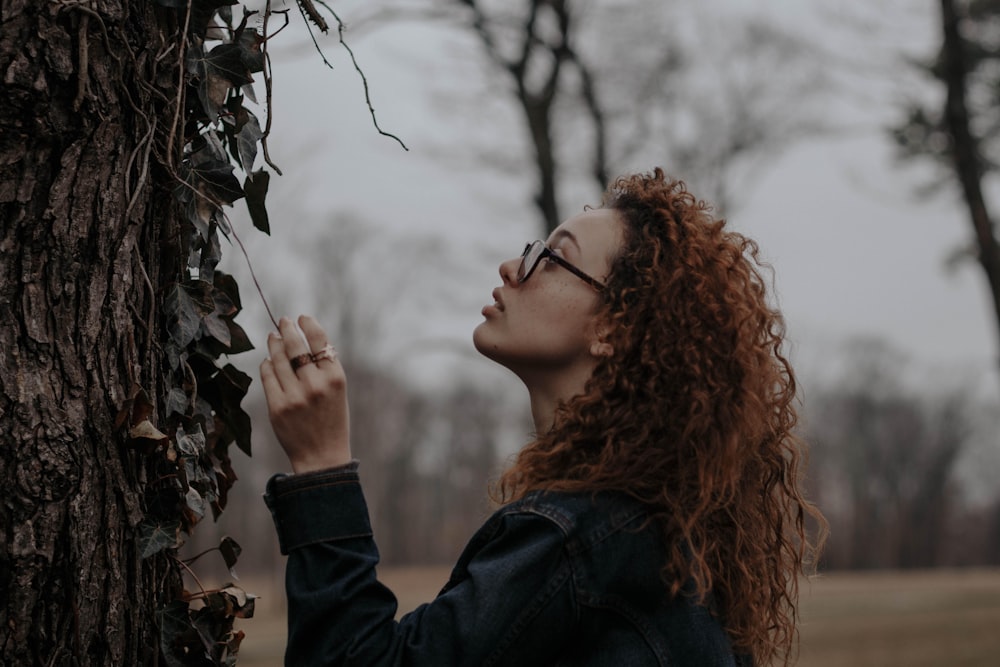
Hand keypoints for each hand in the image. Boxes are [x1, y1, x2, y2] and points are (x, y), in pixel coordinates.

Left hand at [260, 315, 351, 472]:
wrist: (322, 456)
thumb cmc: (331, 420)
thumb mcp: (338, 391)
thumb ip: (325, 366)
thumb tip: (304, 337)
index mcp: (335, 378)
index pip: (320, 341)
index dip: (309, 325)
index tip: (302, 317)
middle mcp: (315, 384)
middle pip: (297, 346)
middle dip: (288, 329)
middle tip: (283, 321)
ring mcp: (294, 396)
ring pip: (279, 359)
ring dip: (275, 344)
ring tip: (274, 337)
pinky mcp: (277, 407)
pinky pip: (267, 376)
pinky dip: (267, 365)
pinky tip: (269, 361)